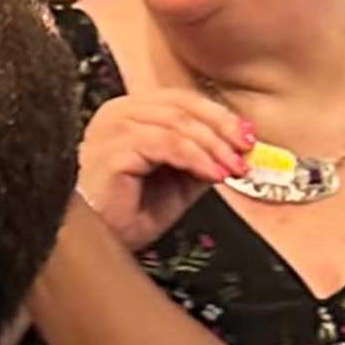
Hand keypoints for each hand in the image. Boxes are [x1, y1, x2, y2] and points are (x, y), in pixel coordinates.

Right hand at [74, 86, 256, 249]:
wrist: (97, 244)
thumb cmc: (126, 214)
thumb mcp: (176, 182)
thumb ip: (200, 158)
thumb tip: (237, 148)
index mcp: (129, 113)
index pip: (180, 100)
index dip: (218, 115)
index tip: (247, 136)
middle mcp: (117, 113)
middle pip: (181, 105)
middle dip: (221, 128)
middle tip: (245, 152)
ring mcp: (112, 127)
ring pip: (176, 122)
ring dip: (212, 146)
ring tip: (232, 168)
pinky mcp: (114, 148)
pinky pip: (165, 144)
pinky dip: (196, 158)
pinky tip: (212, 174)